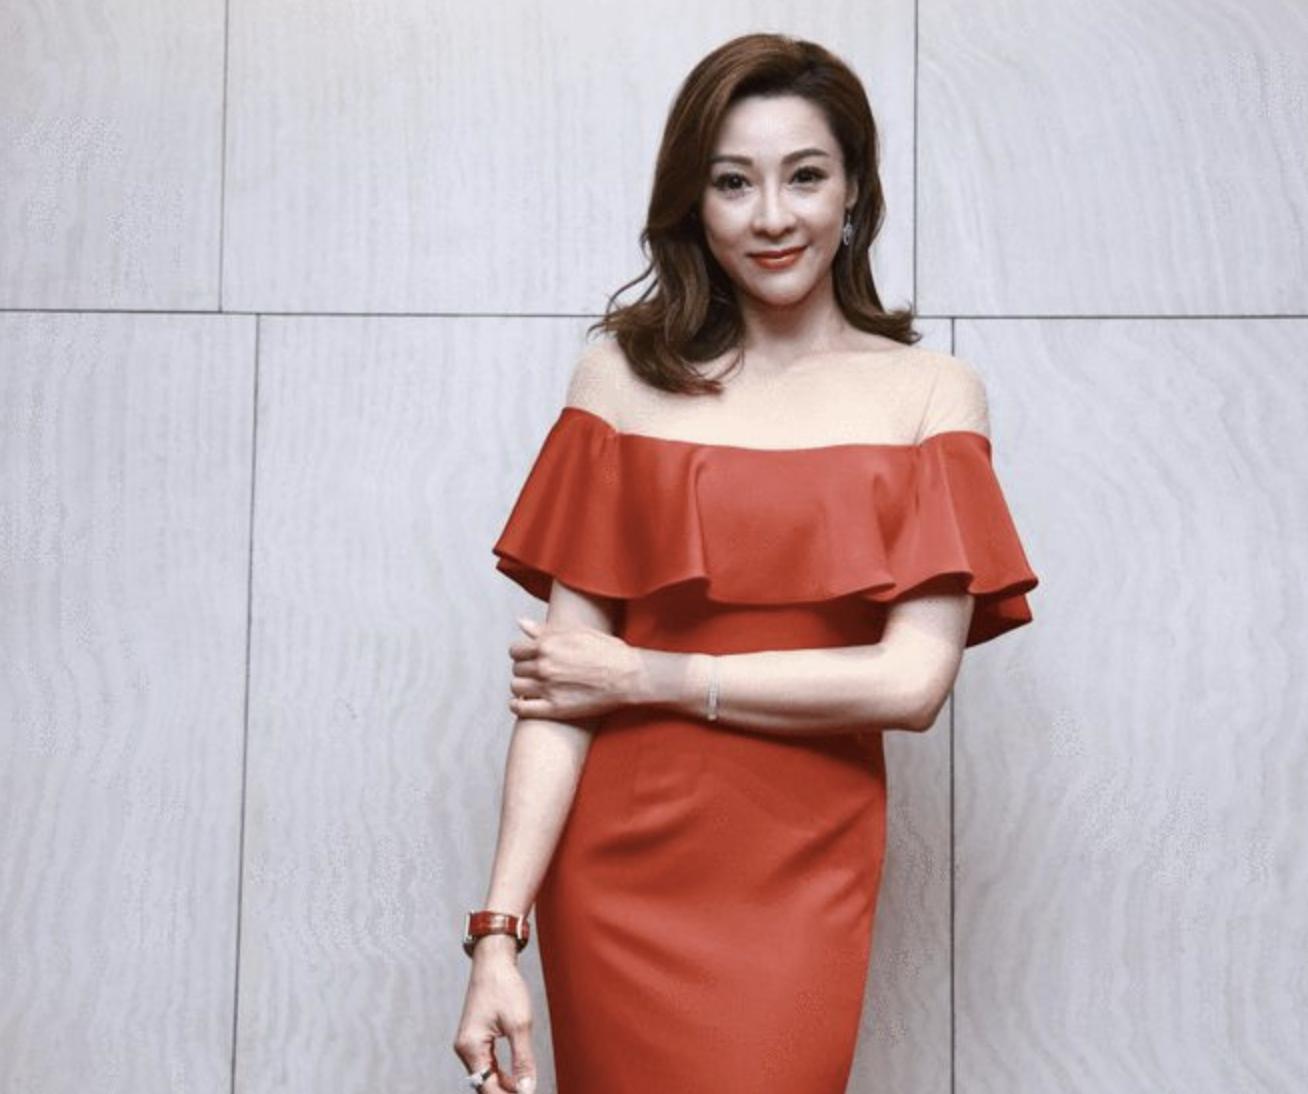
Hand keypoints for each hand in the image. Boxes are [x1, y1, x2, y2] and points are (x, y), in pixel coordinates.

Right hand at [452, 941, 537, 1093]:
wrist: (493, 962)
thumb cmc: (504, 987)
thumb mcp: (519, 1024)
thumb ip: (523, 1060)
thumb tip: (527, 1090)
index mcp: (471, 1047)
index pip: (487, 1086)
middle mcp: (465, 1048)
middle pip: (484, 1084)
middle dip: (505, 1092)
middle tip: (528, 1092)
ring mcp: (468, 1043)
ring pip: (485, 1075)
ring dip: (503, 1084)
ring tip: (524, 1088)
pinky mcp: (475, 1038)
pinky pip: (486, 1063)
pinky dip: (499, 1072)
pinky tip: (516, 1076)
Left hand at [507, 616, 640, 721]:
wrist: (627, 676)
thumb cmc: (607, 651)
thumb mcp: (576, 632)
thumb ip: (545, 629)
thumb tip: (521, 622)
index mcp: (547, 645)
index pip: (515, 650)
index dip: (521, 653)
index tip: (529, 657)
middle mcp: (543, 666)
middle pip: (516, 668)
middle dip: (524, 669)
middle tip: (536, 672)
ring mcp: (547, 688)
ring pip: (516, 687)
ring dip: (522, 686)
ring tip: (533, 687)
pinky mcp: (554, 708)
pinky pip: (522, 709)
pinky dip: (518, 706)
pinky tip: (523, 703)